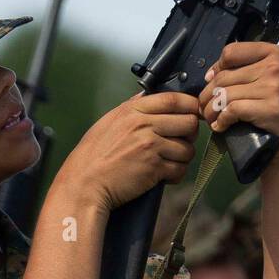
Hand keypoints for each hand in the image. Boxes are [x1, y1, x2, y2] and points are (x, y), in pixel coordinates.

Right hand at [54, 91, 199, 212]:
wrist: (84, 184)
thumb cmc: (95, 155)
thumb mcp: (110, 121)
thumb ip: (133, 108)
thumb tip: (151, 95)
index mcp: (133, 110)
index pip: (174, 99)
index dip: (191, 105)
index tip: (193, 114)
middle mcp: (143, 125)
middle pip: (189, 122)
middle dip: (190, 134)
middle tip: (180, 142)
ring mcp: (150, 146)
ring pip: (188, 149)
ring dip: (183, 157)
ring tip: (169, 161)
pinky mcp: (154, 168)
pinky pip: (181, 169)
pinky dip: (176, 174)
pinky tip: (164, 175)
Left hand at [198, 42, 278, 145]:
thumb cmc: (265, 109)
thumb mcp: (256, 81)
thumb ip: (236, 70)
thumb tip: (209, 75)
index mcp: (272, 53)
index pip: (230, 52)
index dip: (217, 69)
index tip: (216, 84)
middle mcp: (275, 67)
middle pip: (224, 76)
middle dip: (208, 95)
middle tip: (206, 108)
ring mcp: (275, 87)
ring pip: (225, 94)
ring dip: (211, 110)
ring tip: (212, 118)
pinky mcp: (271, 108)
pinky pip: (232, 110)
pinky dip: (222, 121)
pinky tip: (221, 126)